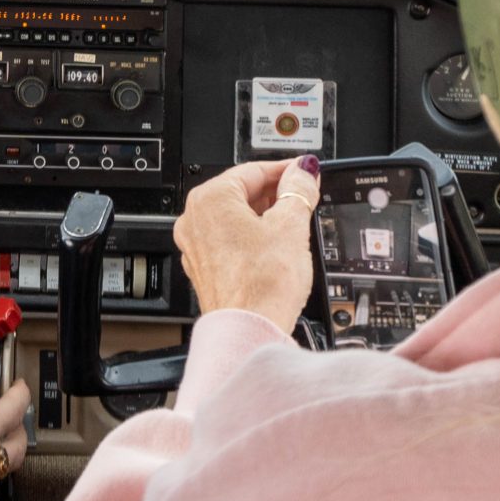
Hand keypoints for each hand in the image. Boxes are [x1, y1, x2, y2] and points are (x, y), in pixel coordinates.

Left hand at [173, 157, 321, 335]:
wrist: (250, 331)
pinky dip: (252, 238)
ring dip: (265, 216)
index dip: (284, 169)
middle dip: (274, 193)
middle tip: (303, 195)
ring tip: (294, 222)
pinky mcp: (205, 270)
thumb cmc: (262, 284)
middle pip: (241, 192)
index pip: (252, 170)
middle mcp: (194, 220)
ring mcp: (196, 246)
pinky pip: (230, 241)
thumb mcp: (291, 226)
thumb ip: (298, 190)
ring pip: (235, 218)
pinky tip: (275, 248)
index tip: (304, 171)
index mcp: (209, 199)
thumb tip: (304, 172)